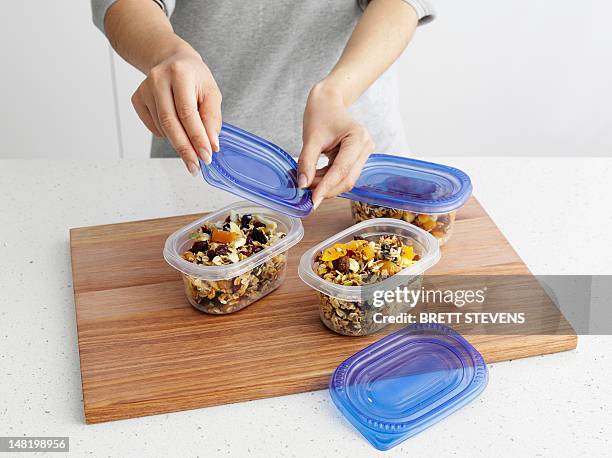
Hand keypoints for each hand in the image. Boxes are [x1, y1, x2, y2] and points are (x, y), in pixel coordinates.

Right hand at [131, 46, 221, 174]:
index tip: (206, 156)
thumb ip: (212, 118)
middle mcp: (158, 79)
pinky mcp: (137, 99)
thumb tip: (211, 144)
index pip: (187, 112)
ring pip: (162, 128)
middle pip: (170, 122)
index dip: (197, 137)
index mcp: (180, 73)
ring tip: (191, 146)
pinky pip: (154, 127)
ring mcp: (144, 89)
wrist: (172, 60)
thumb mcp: (211, 92)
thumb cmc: (195, 78)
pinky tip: (176, 126)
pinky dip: (168, 134)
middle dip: (185, 148)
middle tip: (195, 167)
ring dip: (179, 142)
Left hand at [297, 82, 373, 209]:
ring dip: (326, 185)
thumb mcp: (311, 138)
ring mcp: (363, 154)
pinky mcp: (357, 158)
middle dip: (327, 189)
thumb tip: (302, 185)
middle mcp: (365, 147)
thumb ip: (306, 162)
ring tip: (308, 182)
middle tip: (307, 195)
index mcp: (358, 138)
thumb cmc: (321, 113)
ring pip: (345, 179)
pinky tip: (315, 177)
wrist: (328, 101)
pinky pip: (343, 174)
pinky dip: (328, 179)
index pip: (342, 170)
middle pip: (347, 179)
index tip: (313, 201)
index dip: (326, 187)